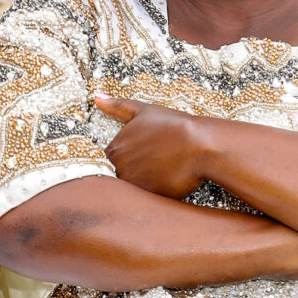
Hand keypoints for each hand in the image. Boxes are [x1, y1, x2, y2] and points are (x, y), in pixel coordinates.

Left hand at [94, 95, 210, 199]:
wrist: (200, 145)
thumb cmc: (175, 126)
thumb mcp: (144, 111)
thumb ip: (118, 106)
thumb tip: (97, 97)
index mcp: (115, 148)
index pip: (107, 162)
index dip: (123, 161)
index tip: (139, 157)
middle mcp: (119, 167)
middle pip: (117, 177)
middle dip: (130, 173)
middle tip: (152, 166)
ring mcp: (133, 183)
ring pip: (129, 189)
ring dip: (140, 184)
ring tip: (159, 173)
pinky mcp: (148, 196)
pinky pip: (144, 199)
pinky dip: (152, 193)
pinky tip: (165, 181)